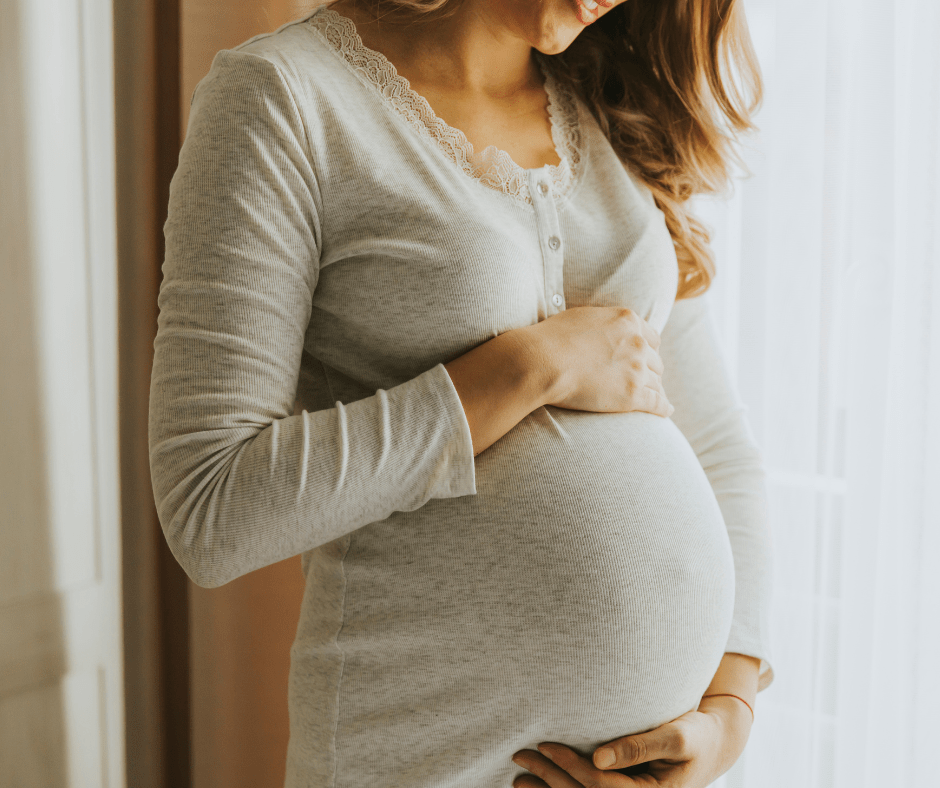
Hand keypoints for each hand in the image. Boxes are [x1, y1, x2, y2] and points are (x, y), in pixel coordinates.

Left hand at [510, 696, 753, 787]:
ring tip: (518, 780)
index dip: (570, 766)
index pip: (601, 785)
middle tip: (519, 757)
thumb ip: (639, 746)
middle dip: (550, 780)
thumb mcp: (675, 736)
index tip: (544, 745)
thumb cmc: (696, 733)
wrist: (712, 744)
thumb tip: (598, 757)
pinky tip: (539, 786)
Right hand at [525, 306, 672, 417]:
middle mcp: (638, 343)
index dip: (648, 350)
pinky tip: (666, 411)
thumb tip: (604, 329)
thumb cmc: (552, 338)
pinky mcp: (632, 395)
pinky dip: (663, 408)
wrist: (542, 361)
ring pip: (656, 383)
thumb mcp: (584, 317)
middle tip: (643, 380)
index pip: (651, 338)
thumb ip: (603, 323)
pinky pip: (657, 403)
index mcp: (628, 320)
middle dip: (650, 371)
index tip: (643, 359)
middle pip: (655, 361)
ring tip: (654, 398)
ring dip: (655, 390)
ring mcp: (636, 370)